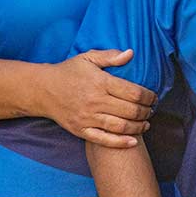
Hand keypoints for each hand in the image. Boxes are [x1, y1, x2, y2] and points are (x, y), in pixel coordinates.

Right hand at [35, 49, 155, 145]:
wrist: (42, 90)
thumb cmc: (68, 72)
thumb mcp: (88, 58)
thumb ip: (110, 56)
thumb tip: (131, 53)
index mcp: (100, 82)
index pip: (133, 92)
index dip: (148, 96)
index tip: (153, 97)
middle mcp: (95, 101)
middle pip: (130, 110)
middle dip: (146, 111)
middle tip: (152, 110)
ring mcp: (87, 118)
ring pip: (120, 126)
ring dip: (138, 127)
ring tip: (146, 124)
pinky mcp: (80, 130)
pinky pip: (103, 139)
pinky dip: (120, 142)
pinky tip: (133, 141)